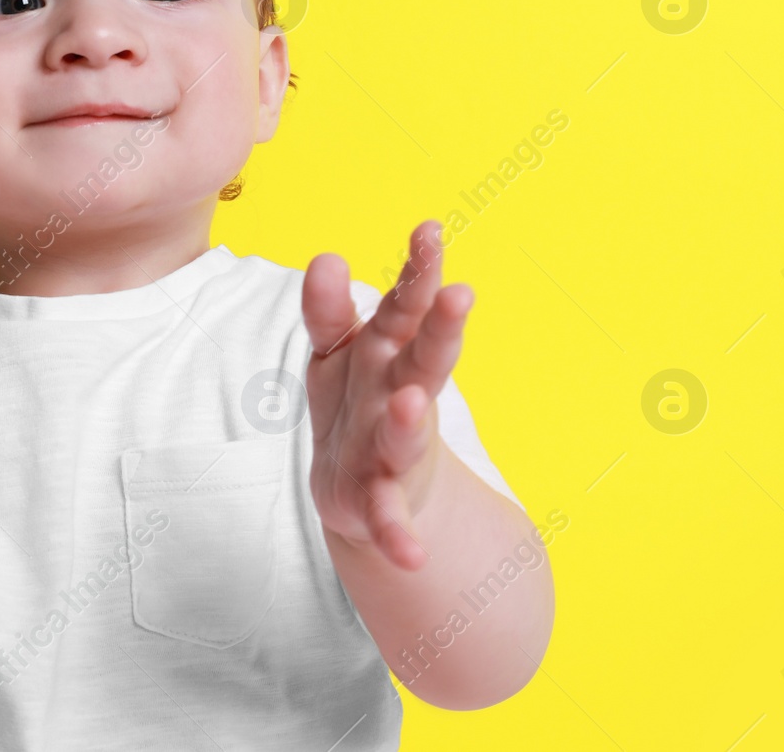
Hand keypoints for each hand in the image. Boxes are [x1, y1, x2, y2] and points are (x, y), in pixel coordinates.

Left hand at [302, 220, 472, 570]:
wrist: (364, 490)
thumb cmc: (356, 400)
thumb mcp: (336, 351)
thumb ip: (328, 309)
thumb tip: (326, 257)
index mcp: (389, 350)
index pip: (403, 303)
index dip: (416, 270)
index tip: (430, 228)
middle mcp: (400, 394)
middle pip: (421, 358)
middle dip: (438, 329)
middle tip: (458, 294)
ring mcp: (394, 448)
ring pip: (403, 431)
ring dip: (408, 419)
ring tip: (410, 403)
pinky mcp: (379, 502)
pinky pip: (389, 519)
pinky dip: (399, 535)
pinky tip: (410, 555)